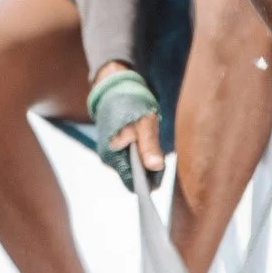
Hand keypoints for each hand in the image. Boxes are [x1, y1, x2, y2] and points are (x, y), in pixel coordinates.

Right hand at [87, 64, 163, 189]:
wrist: (115, 89)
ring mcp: (111, 154)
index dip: (147, 184)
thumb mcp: (144, 124)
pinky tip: (147, 148)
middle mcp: (109, 159)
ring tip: (154, 152)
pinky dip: (140, 157)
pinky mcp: (115, 148)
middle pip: (133, 177)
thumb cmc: (130, 105)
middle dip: (148, 173)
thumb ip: (149, 146)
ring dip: (145, 164)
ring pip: (132, 168)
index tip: (161, 181)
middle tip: (161, 162)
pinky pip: (130, 160)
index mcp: (113, 156)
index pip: (132, 182)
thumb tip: (156, 166)